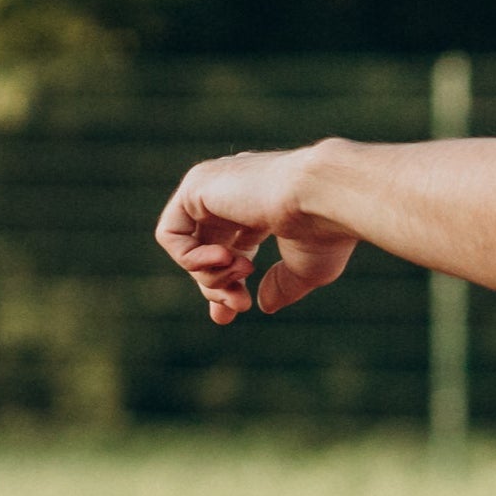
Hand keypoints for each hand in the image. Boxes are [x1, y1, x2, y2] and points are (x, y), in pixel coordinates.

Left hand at [156, 142, 358, 322]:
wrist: (324, 198)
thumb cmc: (325, 231)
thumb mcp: (306, 269)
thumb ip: (281, 284)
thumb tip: (264, 305)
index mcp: (263, 205)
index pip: (232, 244)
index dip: (228, 281)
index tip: (236, 310)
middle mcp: (235, 192)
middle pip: (206, 249)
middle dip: (216, 286)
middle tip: (238, 306)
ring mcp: (213, 186)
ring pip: (188, 246)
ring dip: (210, 275)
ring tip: (241, 272)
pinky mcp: (195, 186)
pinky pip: (170, 234)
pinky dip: (190, 258)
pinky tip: (223, 259)